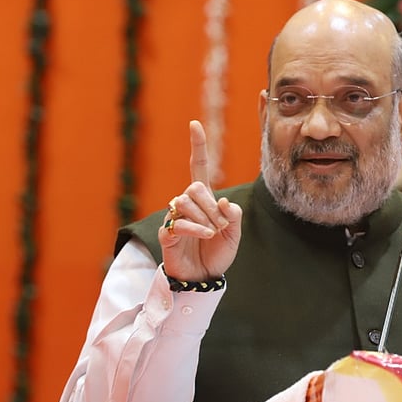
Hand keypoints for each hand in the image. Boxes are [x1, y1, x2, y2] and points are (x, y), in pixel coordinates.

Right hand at [158, 120, 242, 281]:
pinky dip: (196, 229)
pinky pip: (178, 222)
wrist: (204, 277)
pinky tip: (206, 236)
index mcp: (205, 199)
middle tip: (221, 226)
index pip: (200, 167)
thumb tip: (222, 201)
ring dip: (204, 218)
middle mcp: (188, 204)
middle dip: (211, 206)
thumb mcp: (234, 233)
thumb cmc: (217, 252)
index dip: (198, 146)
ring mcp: (175, 217)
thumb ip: (233, 215)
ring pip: (186, 202)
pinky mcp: (167, 232)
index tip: (195, 124)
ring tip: (212, 234)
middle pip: (196, 188)